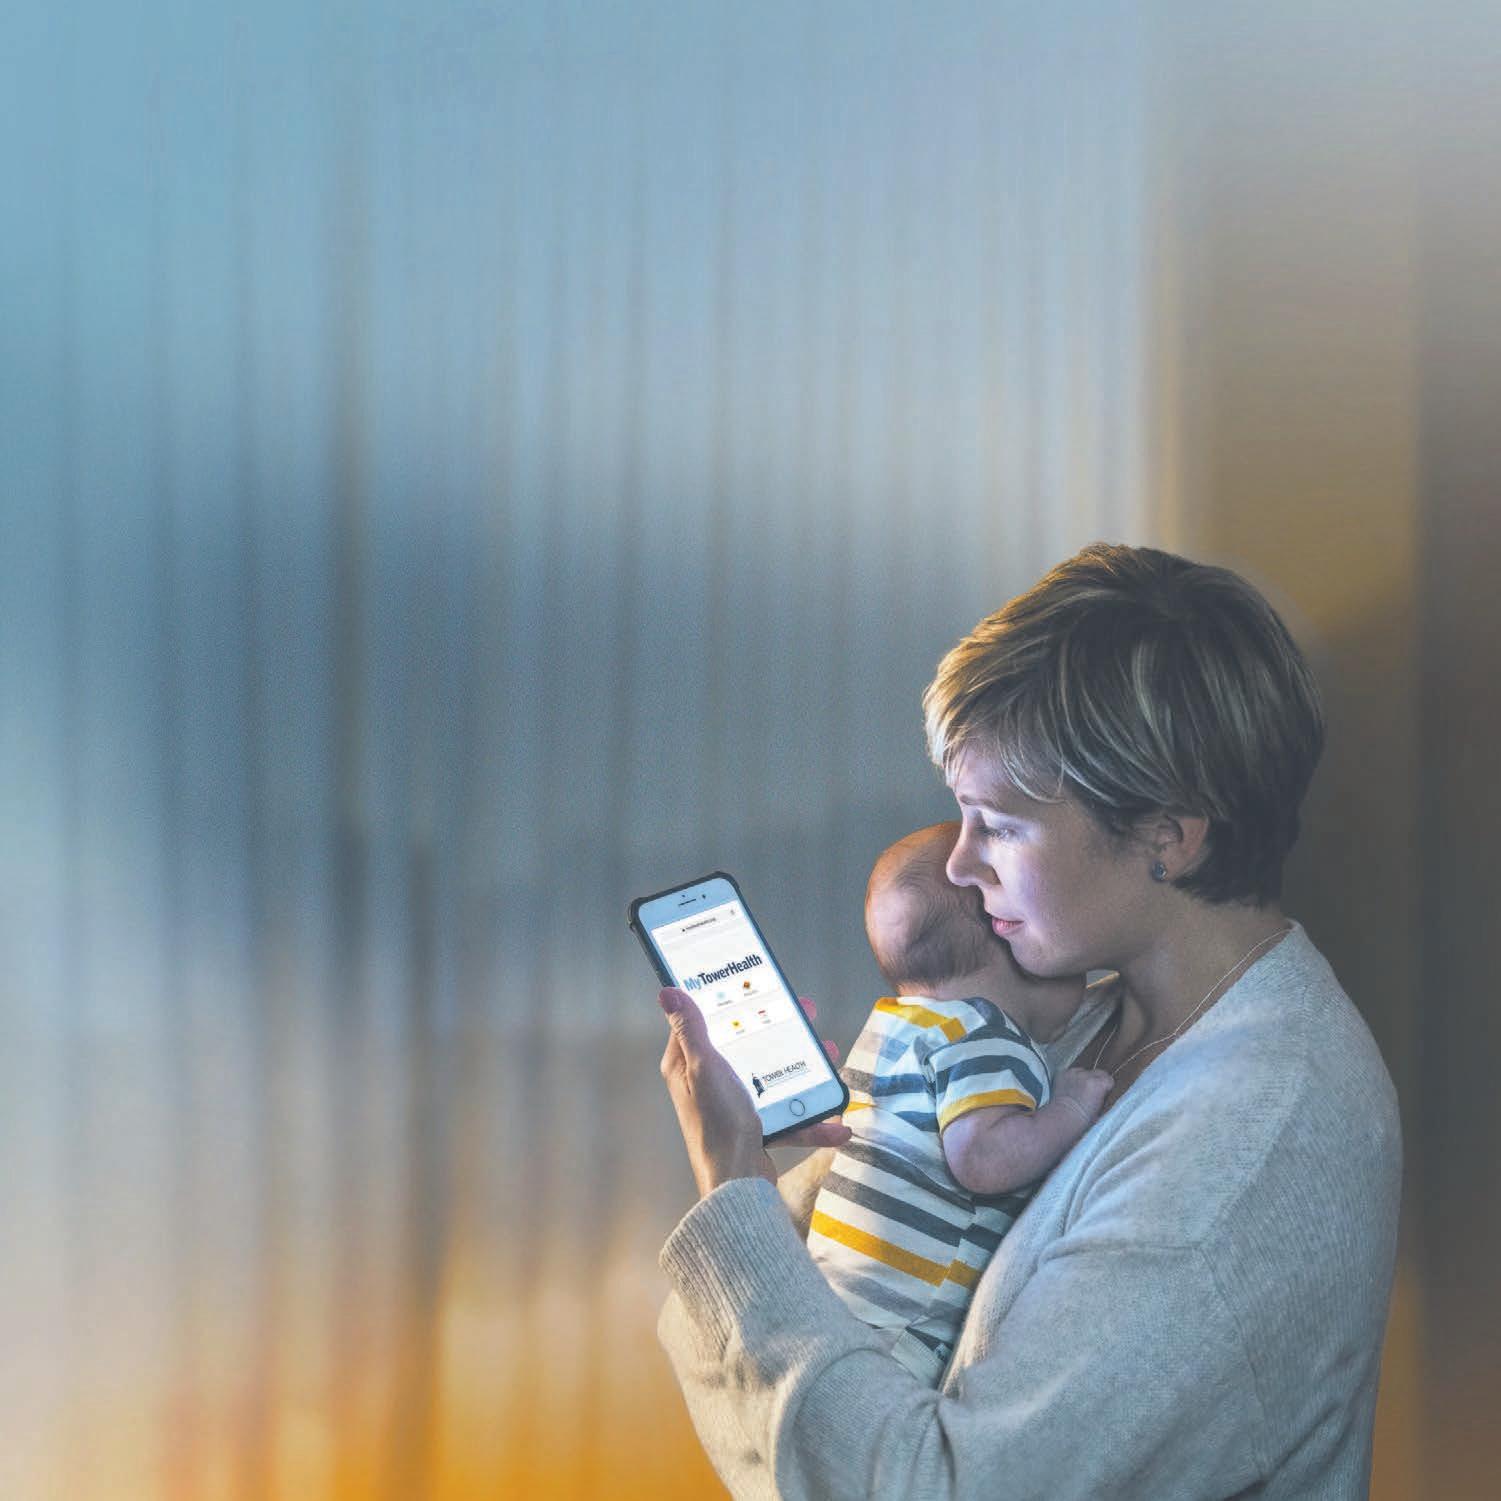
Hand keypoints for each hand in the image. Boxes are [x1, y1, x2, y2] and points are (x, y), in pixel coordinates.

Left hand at [658, 988, 851, 1199]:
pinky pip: (785, 1112)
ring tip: (827, 1056)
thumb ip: (692, 1031)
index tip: (755, 986)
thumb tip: (667, 993)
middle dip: (778, 1031)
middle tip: (806, 1014)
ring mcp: (731, 1104)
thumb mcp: (705, 1069)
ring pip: (770, 1075)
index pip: (703, 1021)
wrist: (738, 1186)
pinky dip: (810, 1117)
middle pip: (745, 1044)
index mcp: (687, 1065)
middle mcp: (706, 1083)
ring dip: (802, 1068)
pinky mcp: (754, 1125)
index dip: (728, 1002)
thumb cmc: (717, 1127)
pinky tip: (837, 1124)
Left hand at [1052, 1065, 1113, 1124]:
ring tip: (1079, 1089)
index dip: (1106, 1087)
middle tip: (1091, 1091)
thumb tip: (1103, 1091)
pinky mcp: (1062, 1073)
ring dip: (1083, 1078)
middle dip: (1096, 1080)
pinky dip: (1071, 1078)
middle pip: (1098, 1072)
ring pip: (1083, 1071)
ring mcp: (1073, 1073)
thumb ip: (1103, 1095)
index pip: (1109, 1079)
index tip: (1102, 1093)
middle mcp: (1086, 1075)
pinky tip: (1069, 1088)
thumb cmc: (1084, 1118)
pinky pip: (1071, 1072)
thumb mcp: (1101, 1108)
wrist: (1063, 1117)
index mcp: (1099, 1084)